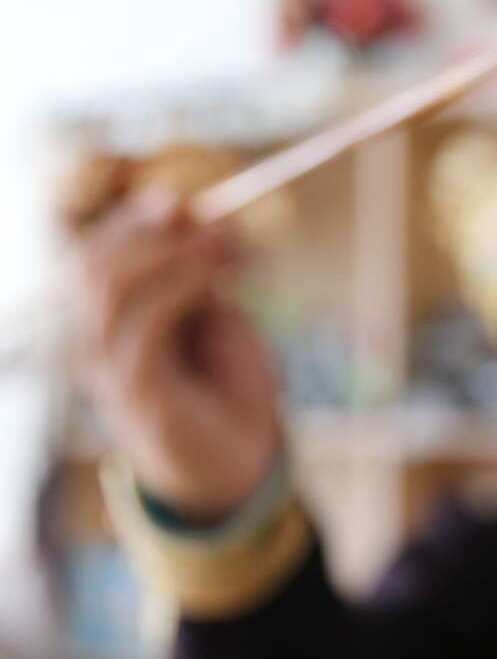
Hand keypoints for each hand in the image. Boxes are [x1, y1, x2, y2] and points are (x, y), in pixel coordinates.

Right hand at [76, 189, 282, 517]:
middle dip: (151, 232)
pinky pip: (144, 323)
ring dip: (172, 254)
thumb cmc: (224, 381)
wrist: (242, 455)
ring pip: (109, 287)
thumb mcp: (209, 309)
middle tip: (215, 224)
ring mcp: (106, 368)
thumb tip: (188, 208)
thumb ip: (191, 265)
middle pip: (92, 265)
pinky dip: (182, 285)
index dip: (131, 222)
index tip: (182, 203)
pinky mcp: (135, 390)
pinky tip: (220, 276)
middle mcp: (91, 342)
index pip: (91, 254)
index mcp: (102, 319)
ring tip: (228, 248)